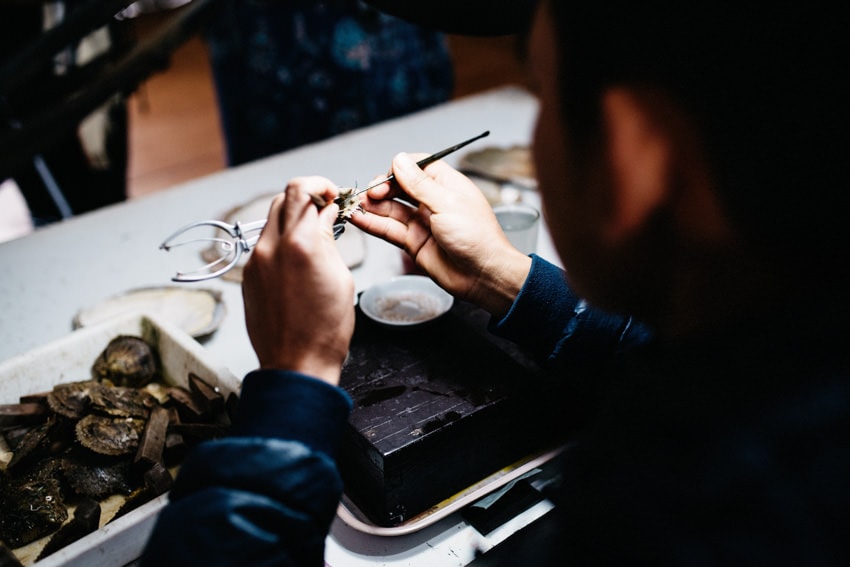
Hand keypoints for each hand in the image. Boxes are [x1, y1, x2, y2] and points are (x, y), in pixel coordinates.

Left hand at [242, 178, 354, 384]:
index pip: (302, 191)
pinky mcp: (249, 275)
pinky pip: (266, 243)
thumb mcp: (340, 277)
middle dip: (307, 197)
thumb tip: (326, 215)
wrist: (296, 363)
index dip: (322, 186)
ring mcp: (256, 261)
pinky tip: (299, 257)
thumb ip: (328, 239)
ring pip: (272, 219)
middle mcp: (271, 248)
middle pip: (284, 198)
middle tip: (326, 209)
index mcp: (299, 245)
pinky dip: (283, 239)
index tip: (333, 195)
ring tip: (313, 233)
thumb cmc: (326, 329)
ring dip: (293, 217)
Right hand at [350, 152, 531, 316]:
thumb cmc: (477, 238)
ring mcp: (422, 222)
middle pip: (400, 187)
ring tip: (357, 205)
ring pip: (391, 209)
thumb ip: (419, 184)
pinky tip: (359, 218)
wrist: (483, 275)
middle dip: (383, 188)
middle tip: (372, 193)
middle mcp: (433, 202)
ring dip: (373, 206)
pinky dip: (373, 224)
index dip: (400, 169)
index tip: (388, 175)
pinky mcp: (413, 242)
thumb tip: (400, 160)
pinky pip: (389, 230)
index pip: (417, 167)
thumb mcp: (446, 203)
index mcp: (447, 185)